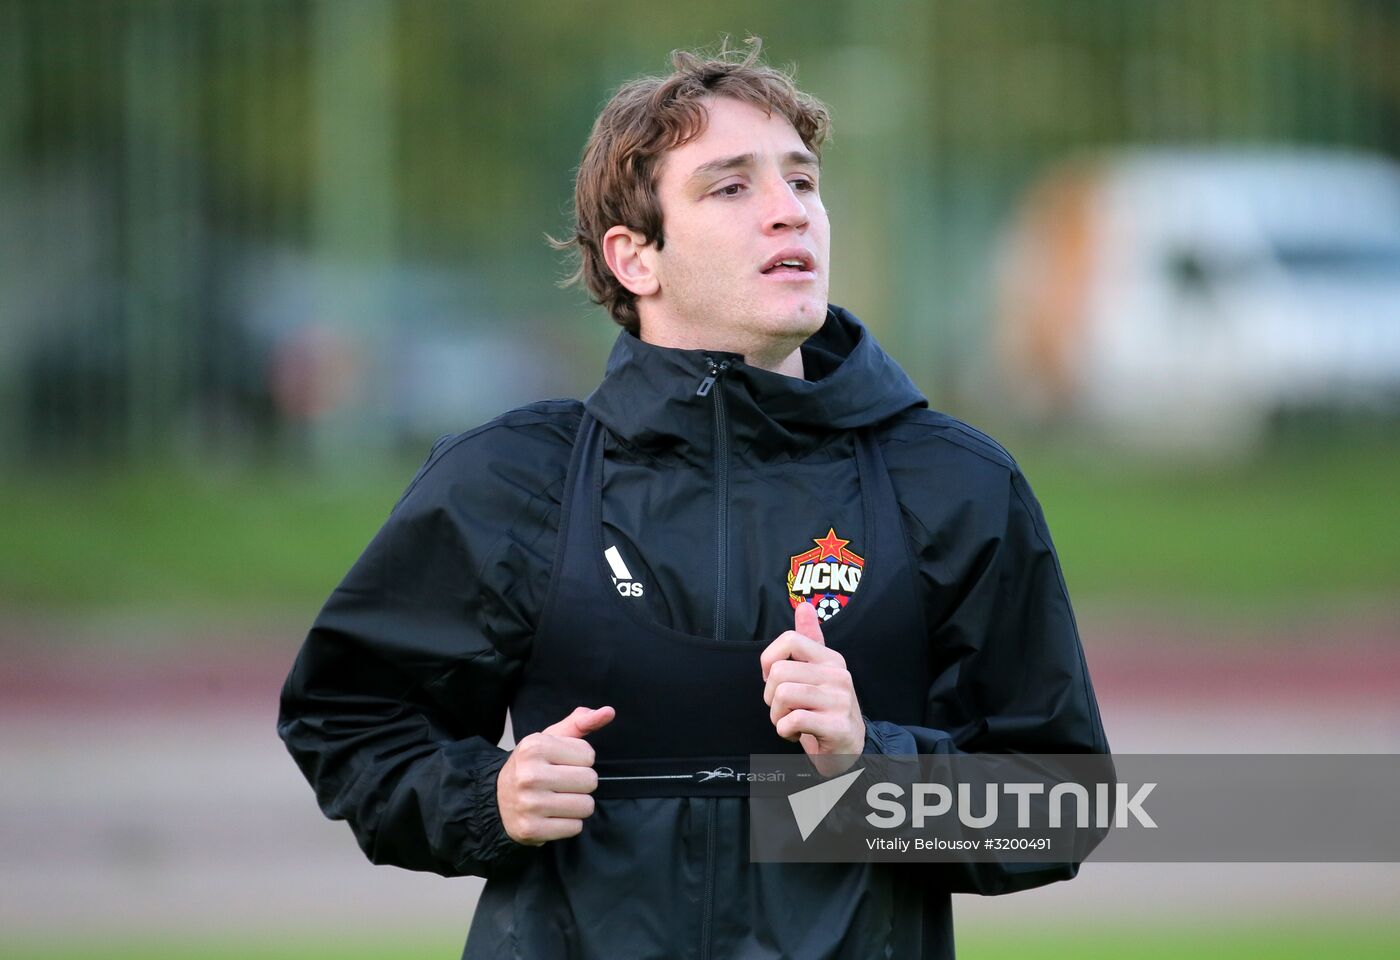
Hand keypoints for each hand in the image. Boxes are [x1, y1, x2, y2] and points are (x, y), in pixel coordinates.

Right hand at [496, 705, 613, 844]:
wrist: (497, 798)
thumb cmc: (532, 765)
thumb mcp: (550, 739)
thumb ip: (580, 723)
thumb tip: (609, 712)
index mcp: (535, 746)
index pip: (588, 754)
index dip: (580, 760)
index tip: (562, 764)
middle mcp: (530, 775)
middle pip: (590, 781)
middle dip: (582, 783)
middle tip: (562, 784)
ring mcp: (530, 804)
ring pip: (586, 806)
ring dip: (578, 805)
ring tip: (559, 800)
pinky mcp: (531, 829)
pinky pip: (575, 828)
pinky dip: (569, 823)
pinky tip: (553, 816)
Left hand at [760, 602, 864, 776]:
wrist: (850, 751)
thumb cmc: (825, 711)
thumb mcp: (819, 673)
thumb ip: (810, 640)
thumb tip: (804, 606)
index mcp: (830, 659)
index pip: (789, 639)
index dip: (769, 660)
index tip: (772, 679)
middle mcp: (838, 675)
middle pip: (778, 672)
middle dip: (770, 697)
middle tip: (783, 709)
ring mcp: (840, 700)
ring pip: (783, 695)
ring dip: (777, 716)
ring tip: (790, 722)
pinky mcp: (837, 725)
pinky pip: (793, 720)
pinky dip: (785, 731)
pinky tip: (797, 734)